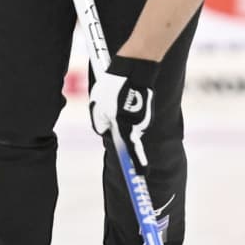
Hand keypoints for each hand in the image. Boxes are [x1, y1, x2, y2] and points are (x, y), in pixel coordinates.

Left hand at [89, 55, 158, 173]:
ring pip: (127, 123)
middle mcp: (138, 125)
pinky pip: (132, 114)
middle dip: (115, 126)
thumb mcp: (98, 106)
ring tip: (112, 95)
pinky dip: (125, 107)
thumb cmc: (113, 87)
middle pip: (125, 135)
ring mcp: (143, 118)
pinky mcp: (145, 109)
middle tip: (108, 105)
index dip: (136, 166)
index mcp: (126, 127)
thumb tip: (106, 131)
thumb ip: (100, 123)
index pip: (131, 152)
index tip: (142, 177)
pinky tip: (121, 93)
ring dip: (118, 114)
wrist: (133, 68)